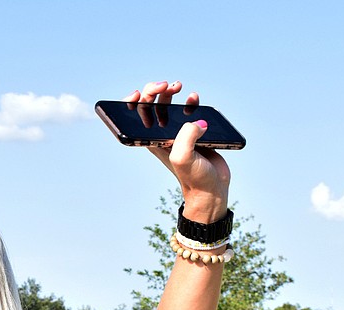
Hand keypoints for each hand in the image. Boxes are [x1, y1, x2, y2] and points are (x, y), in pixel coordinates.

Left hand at [124, 81, 229, 221]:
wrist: (212, 189)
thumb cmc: (193, 178)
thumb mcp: (183, 158)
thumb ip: (186, 137)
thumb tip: (196, 122)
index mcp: (151, 140)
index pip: (133, 119)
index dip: (132, 102)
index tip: (140, 94)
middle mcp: (160, 135)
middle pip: (150, 106)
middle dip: (155, 91)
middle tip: (166, 86)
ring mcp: (176, 133)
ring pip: (167, 105)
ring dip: (170, 93)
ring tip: (179, 87)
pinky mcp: (192, 132)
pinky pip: (187, 111)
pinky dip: (189, 102)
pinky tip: (193, 98)